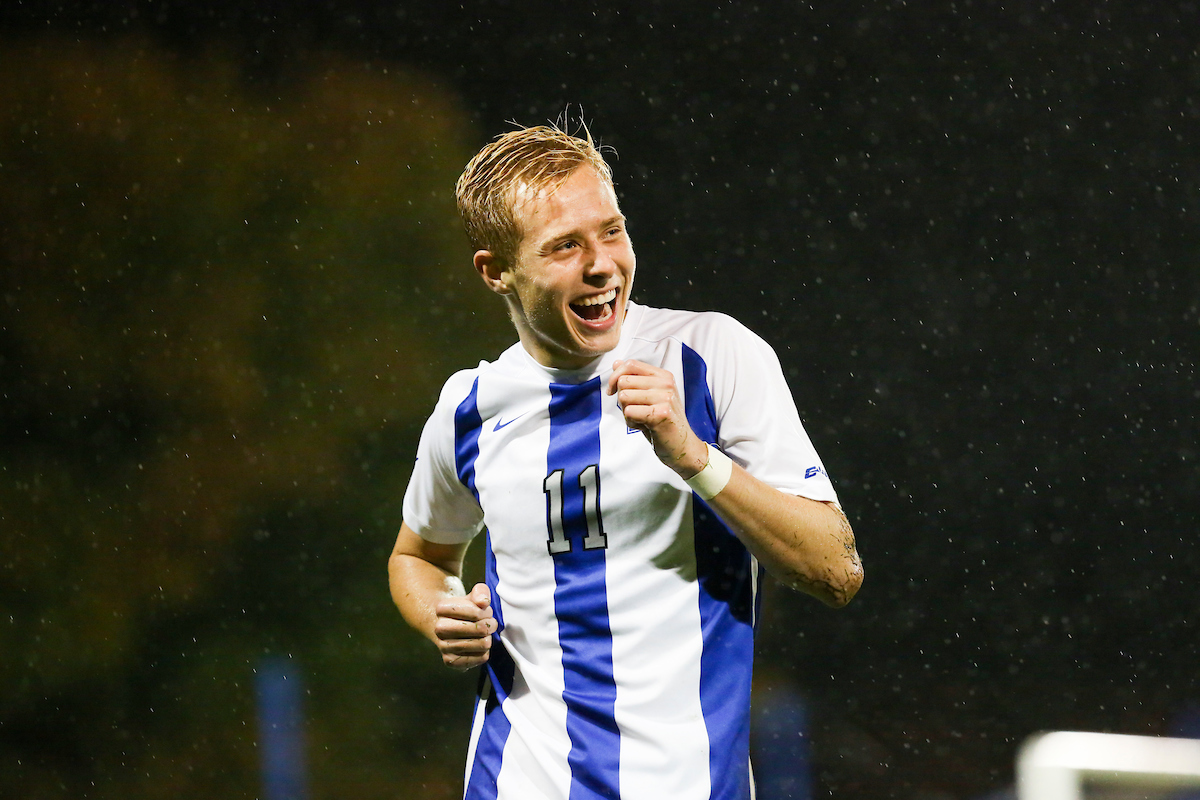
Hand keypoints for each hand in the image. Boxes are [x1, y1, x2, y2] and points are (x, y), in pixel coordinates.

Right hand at [433, 583, 495, 670]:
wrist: (451, 628)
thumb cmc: (466, 610)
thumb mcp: (474, 596)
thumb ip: (481, 592)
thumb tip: (483, 602)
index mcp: (442, 608)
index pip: (477, 612)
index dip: (486, 611)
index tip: (483, 611)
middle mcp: (439, 628)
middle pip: (480, 629)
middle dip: (490, 624)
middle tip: (488, 622)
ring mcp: (443, 646)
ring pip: (482, 644)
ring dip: (488, 638)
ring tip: (483, 633)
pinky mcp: (450, 661)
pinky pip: (481, 657)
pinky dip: (484, 651)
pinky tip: (477, 645)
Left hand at [607, 359, 708, 477]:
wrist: (681, 445)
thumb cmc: (663, 421)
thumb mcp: (649, 396)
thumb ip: (633, 379)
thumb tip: (616, 363)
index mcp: (663, 376)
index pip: (630, 364)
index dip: (615, 377)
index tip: (612, 391)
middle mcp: (666, 383)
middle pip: (624, 381)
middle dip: (621, 399)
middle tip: (635, 410)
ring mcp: (665, 398)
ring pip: (624, 396)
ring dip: (626, 412)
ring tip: (640, 418)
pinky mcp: (661, 414)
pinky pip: (629, 412)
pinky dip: (630, 422)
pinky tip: (643, 426)